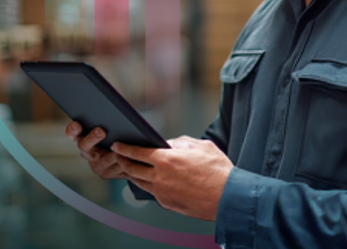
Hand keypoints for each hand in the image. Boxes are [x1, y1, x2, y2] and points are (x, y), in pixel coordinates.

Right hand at [64, 121, 129, 179]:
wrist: (126, 157)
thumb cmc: (117, 135)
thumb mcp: (110, 128)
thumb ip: (106, 121)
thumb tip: (112, 110)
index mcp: (83, 138)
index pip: (72, 132)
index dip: (72, 129)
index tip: (76, 124)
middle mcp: (87, 152)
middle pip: (84, 145)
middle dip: (92, 137)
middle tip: (101, 131)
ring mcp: (96, 165)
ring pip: (105, 160)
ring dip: (114, 154)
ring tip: (122, 149)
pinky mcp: (107, 174)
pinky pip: (116, 170)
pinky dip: (125, 163)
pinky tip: (132, 158)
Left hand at [112, 136, 232, 220]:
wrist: (229, 198)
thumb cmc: (218, 171)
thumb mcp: (201, 146)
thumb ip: (181, 142)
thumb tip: (169, 143)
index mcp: (167, 160)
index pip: (137, 152)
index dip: (124, 148)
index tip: (118, 145)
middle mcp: (160, 177)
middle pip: (132, 169)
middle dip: (123, 161)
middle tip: (119, 156)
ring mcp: (163, 193)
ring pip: (140, 182)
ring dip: (133, 174)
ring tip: (131, 167)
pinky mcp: (168, 203)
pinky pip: (152, 192)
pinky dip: (147, 185)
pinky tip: (149, 180)